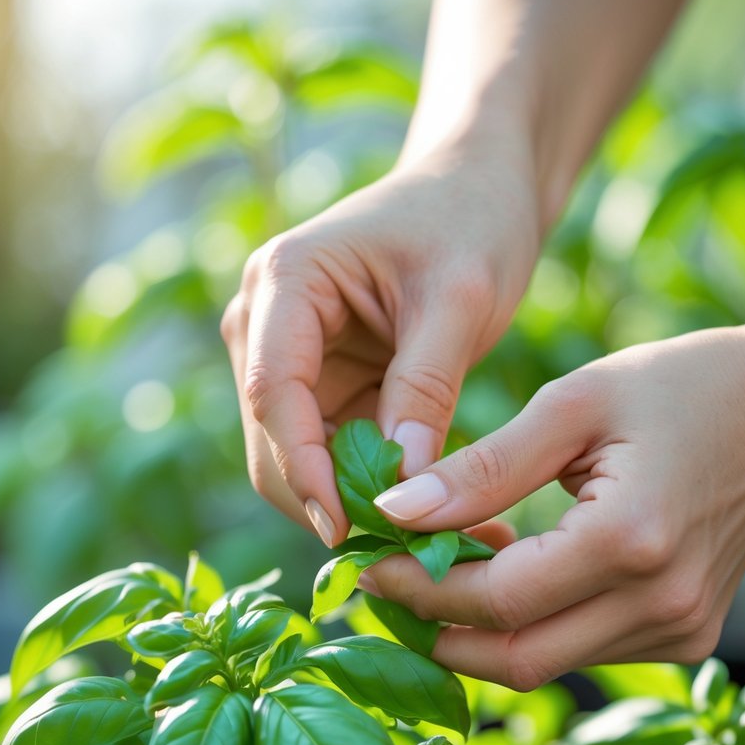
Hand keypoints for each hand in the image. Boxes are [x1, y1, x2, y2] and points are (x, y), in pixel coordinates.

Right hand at [221, 146, 538, 545]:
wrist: (478, 189)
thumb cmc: (470, 219)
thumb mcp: (460, 299)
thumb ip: (426, 388)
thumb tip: (404, 487)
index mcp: (284, 282)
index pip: (270, 392)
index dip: (303, 468)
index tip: (346, 528)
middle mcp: (266, 325)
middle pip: (273, 442)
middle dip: (329, 502)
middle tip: (409, 554)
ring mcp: (289, 361)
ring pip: (298, 464)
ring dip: (355, 508)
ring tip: (439, 541)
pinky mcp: (321, 390)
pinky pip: (333, 460)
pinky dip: (374, 494)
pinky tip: (433, 515)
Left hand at [363, 324, 744, 687]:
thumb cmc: (682, 388)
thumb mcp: (575, 405)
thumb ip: (482, 468)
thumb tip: (396, 513)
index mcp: (631, 540)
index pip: (498, 601)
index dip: (422, 591)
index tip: (371, 564)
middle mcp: (660, 604)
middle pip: (516, 659)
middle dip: (438, 633)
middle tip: (389, 589)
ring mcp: (679, 631)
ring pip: (545, 665)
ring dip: (480, 633)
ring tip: (442, 572)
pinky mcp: (684, 637)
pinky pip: (582, 653)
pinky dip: (531, 627)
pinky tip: (508, 576)